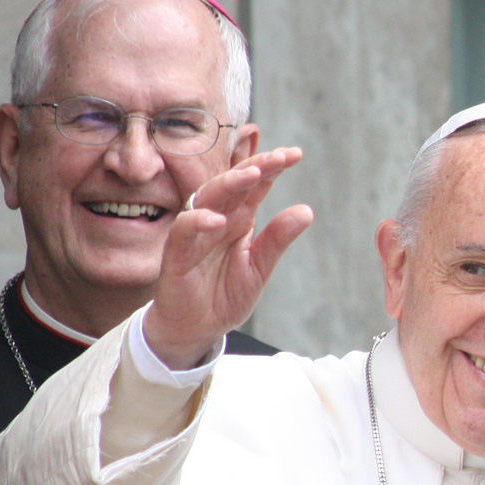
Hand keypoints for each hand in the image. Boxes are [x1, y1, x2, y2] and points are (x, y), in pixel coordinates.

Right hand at [142, 148, 312, 369]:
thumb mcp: (259, 268)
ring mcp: (196, 235)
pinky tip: (217, 219)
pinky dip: (198, 221)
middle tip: (280, 156)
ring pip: (208, 198)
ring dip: (229, 183)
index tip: (295, 154)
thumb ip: (277, 239)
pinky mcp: (177, 255)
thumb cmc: (224, 296)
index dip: (272, 168)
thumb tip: (307, 210)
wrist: (196, 330)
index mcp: (239, 220)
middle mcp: (218, 220)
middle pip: (234, 184)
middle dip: (256, 166)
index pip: (256, 186)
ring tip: (252, 173)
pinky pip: (184, 231)